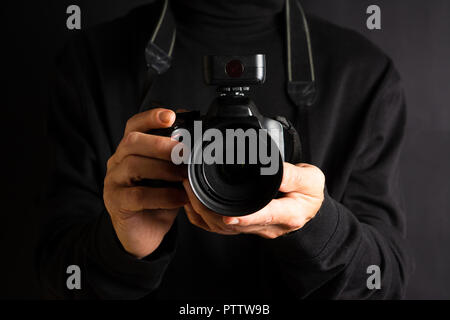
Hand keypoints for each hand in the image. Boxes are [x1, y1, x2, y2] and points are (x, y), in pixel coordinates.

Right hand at [103, 108, 187, 258]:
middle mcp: (117, 162)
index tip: (171, 116)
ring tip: (185, 178)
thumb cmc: (159, 199)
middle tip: (185, 153)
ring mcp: (113, 182)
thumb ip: (178, 158)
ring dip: (164, 170)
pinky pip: (137, 195)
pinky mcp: (115, 202)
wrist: (145, 232)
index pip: (134, 126)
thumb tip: (197, 137)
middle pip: (131, 141)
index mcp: (131, 151)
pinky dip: (163, 195)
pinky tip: (180, 198)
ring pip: (133, 165)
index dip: (150, 117)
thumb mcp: (171, 175)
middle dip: (161, 144)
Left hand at [183, 162, 324, 238]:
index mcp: (287, 215)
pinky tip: (191, 202)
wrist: (307, 209)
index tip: (228, 216)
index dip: (246, 218)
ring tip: (188, 188)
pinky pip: (218, 228)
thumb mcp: (311, 181)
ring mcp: (253, 229)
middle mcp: (267, 226)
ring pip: (222, 228)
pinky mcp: (244, 228)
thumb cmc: (309, 194)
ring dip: (202, 211)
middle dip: (209, 208)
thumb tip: (273, 167)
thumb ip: (293, 176)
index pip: (264, 217)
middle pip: (234, 224)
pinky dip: (201, 216)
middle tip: (190, 185)